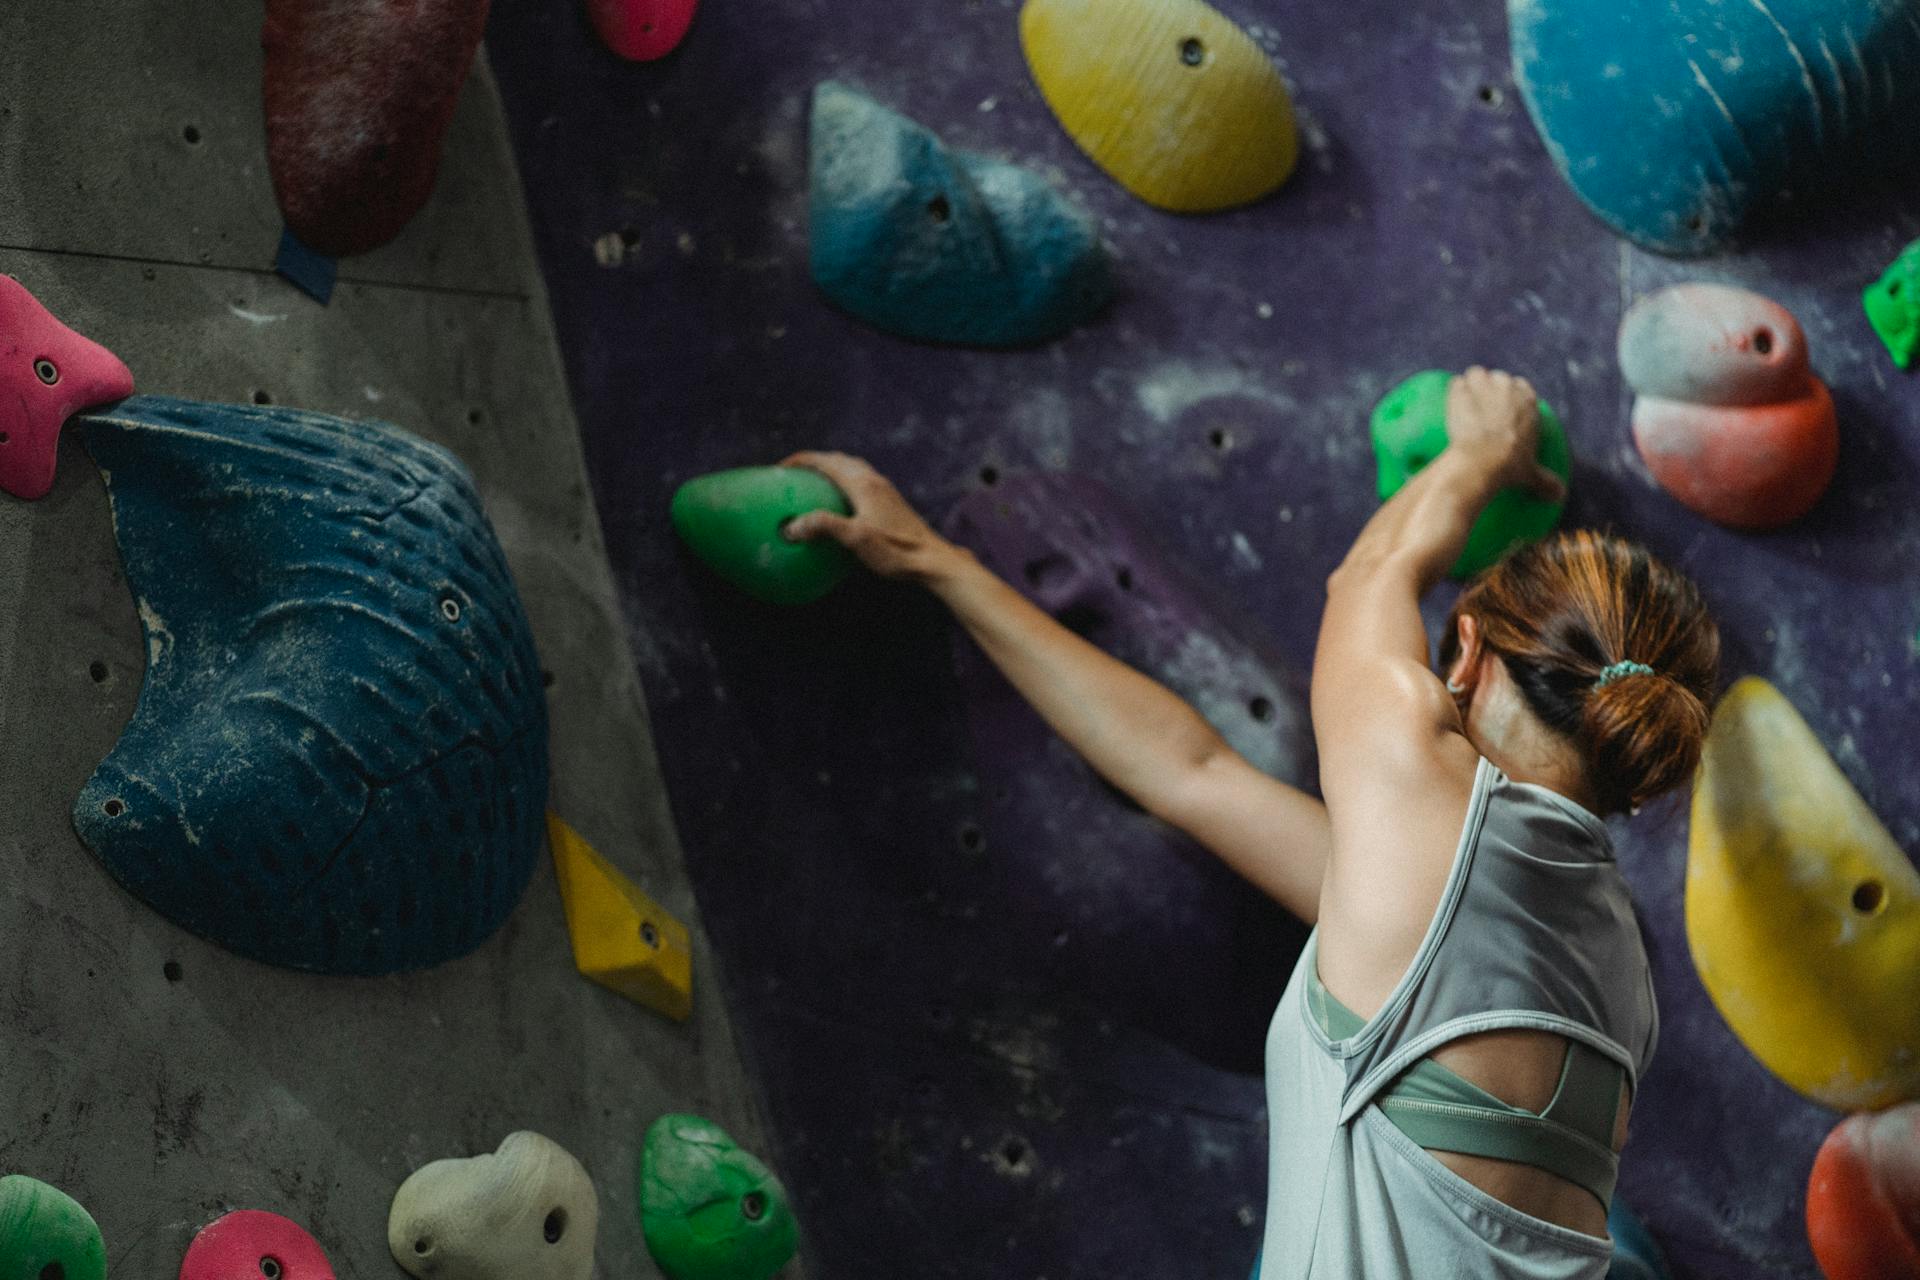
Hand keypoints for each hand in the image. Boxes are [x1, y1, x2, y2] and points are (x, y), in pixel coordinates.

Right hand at [780, 451, 960, 581]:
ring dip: (832, 470)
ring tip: (815, 485)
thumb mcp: (856, 539)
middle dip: (816, 462)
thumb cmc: (896, 550)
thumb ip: (824, 527)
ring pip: (853, 470)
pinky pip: (862, 484)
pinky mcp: (891, 503)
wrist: (932, 560)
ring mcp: (885, 491)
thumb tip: (793, 525)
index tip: (782, 467)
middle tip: (795, 473)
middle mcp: (874, 481)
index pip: (827, 462)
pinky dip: (845, 484)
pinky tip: (841, 506)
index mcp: (863, 484)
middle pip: (840, 461)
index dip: (803, 460)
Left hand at [1445, 367, 1565, 501]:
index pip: (1522, 387)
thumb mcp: (1530, 475)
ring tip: (1464, 399)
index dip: (1511, 395)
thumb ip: (1545, 482)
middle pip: (1498, 378)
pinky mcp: (1461, 393)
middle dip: (1490, 388)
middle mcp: (1508, 389)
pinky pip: (1456, 384)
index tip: (1504, 407)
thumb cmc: (1508, 468)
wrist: (1480, 462)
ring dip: (1471, 383)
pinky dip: (1453, 392)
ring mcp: (1483, 388)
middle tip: (1481, 407)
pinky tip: (1450, 403)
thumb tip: (1560, 495)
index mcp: (1528, 403)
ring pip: (1476, 374)